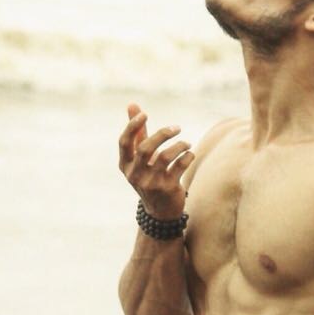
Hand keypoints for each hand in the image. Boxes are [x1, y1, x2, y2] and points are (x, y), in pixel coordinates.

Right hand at [118, 102, 193, 221]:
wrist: (160, 210)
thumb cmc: (149, 175)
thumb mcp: (140, 157)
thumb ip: (137, 132)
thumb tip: (132, 104)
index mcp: (125, 165)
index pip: (124, 142)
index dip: (133, 126)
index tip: (145, 114)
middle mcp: (135, 175)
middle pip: (146, 148)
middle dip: (162, 134)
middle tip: (177, 128)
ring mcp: (151, 183)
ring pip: (165, 156)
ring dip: (180, 145)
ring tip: (187, 143)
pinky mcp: (167, 188)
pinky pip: (180, 166)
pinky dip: (187, 156)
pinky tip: (189, 155)